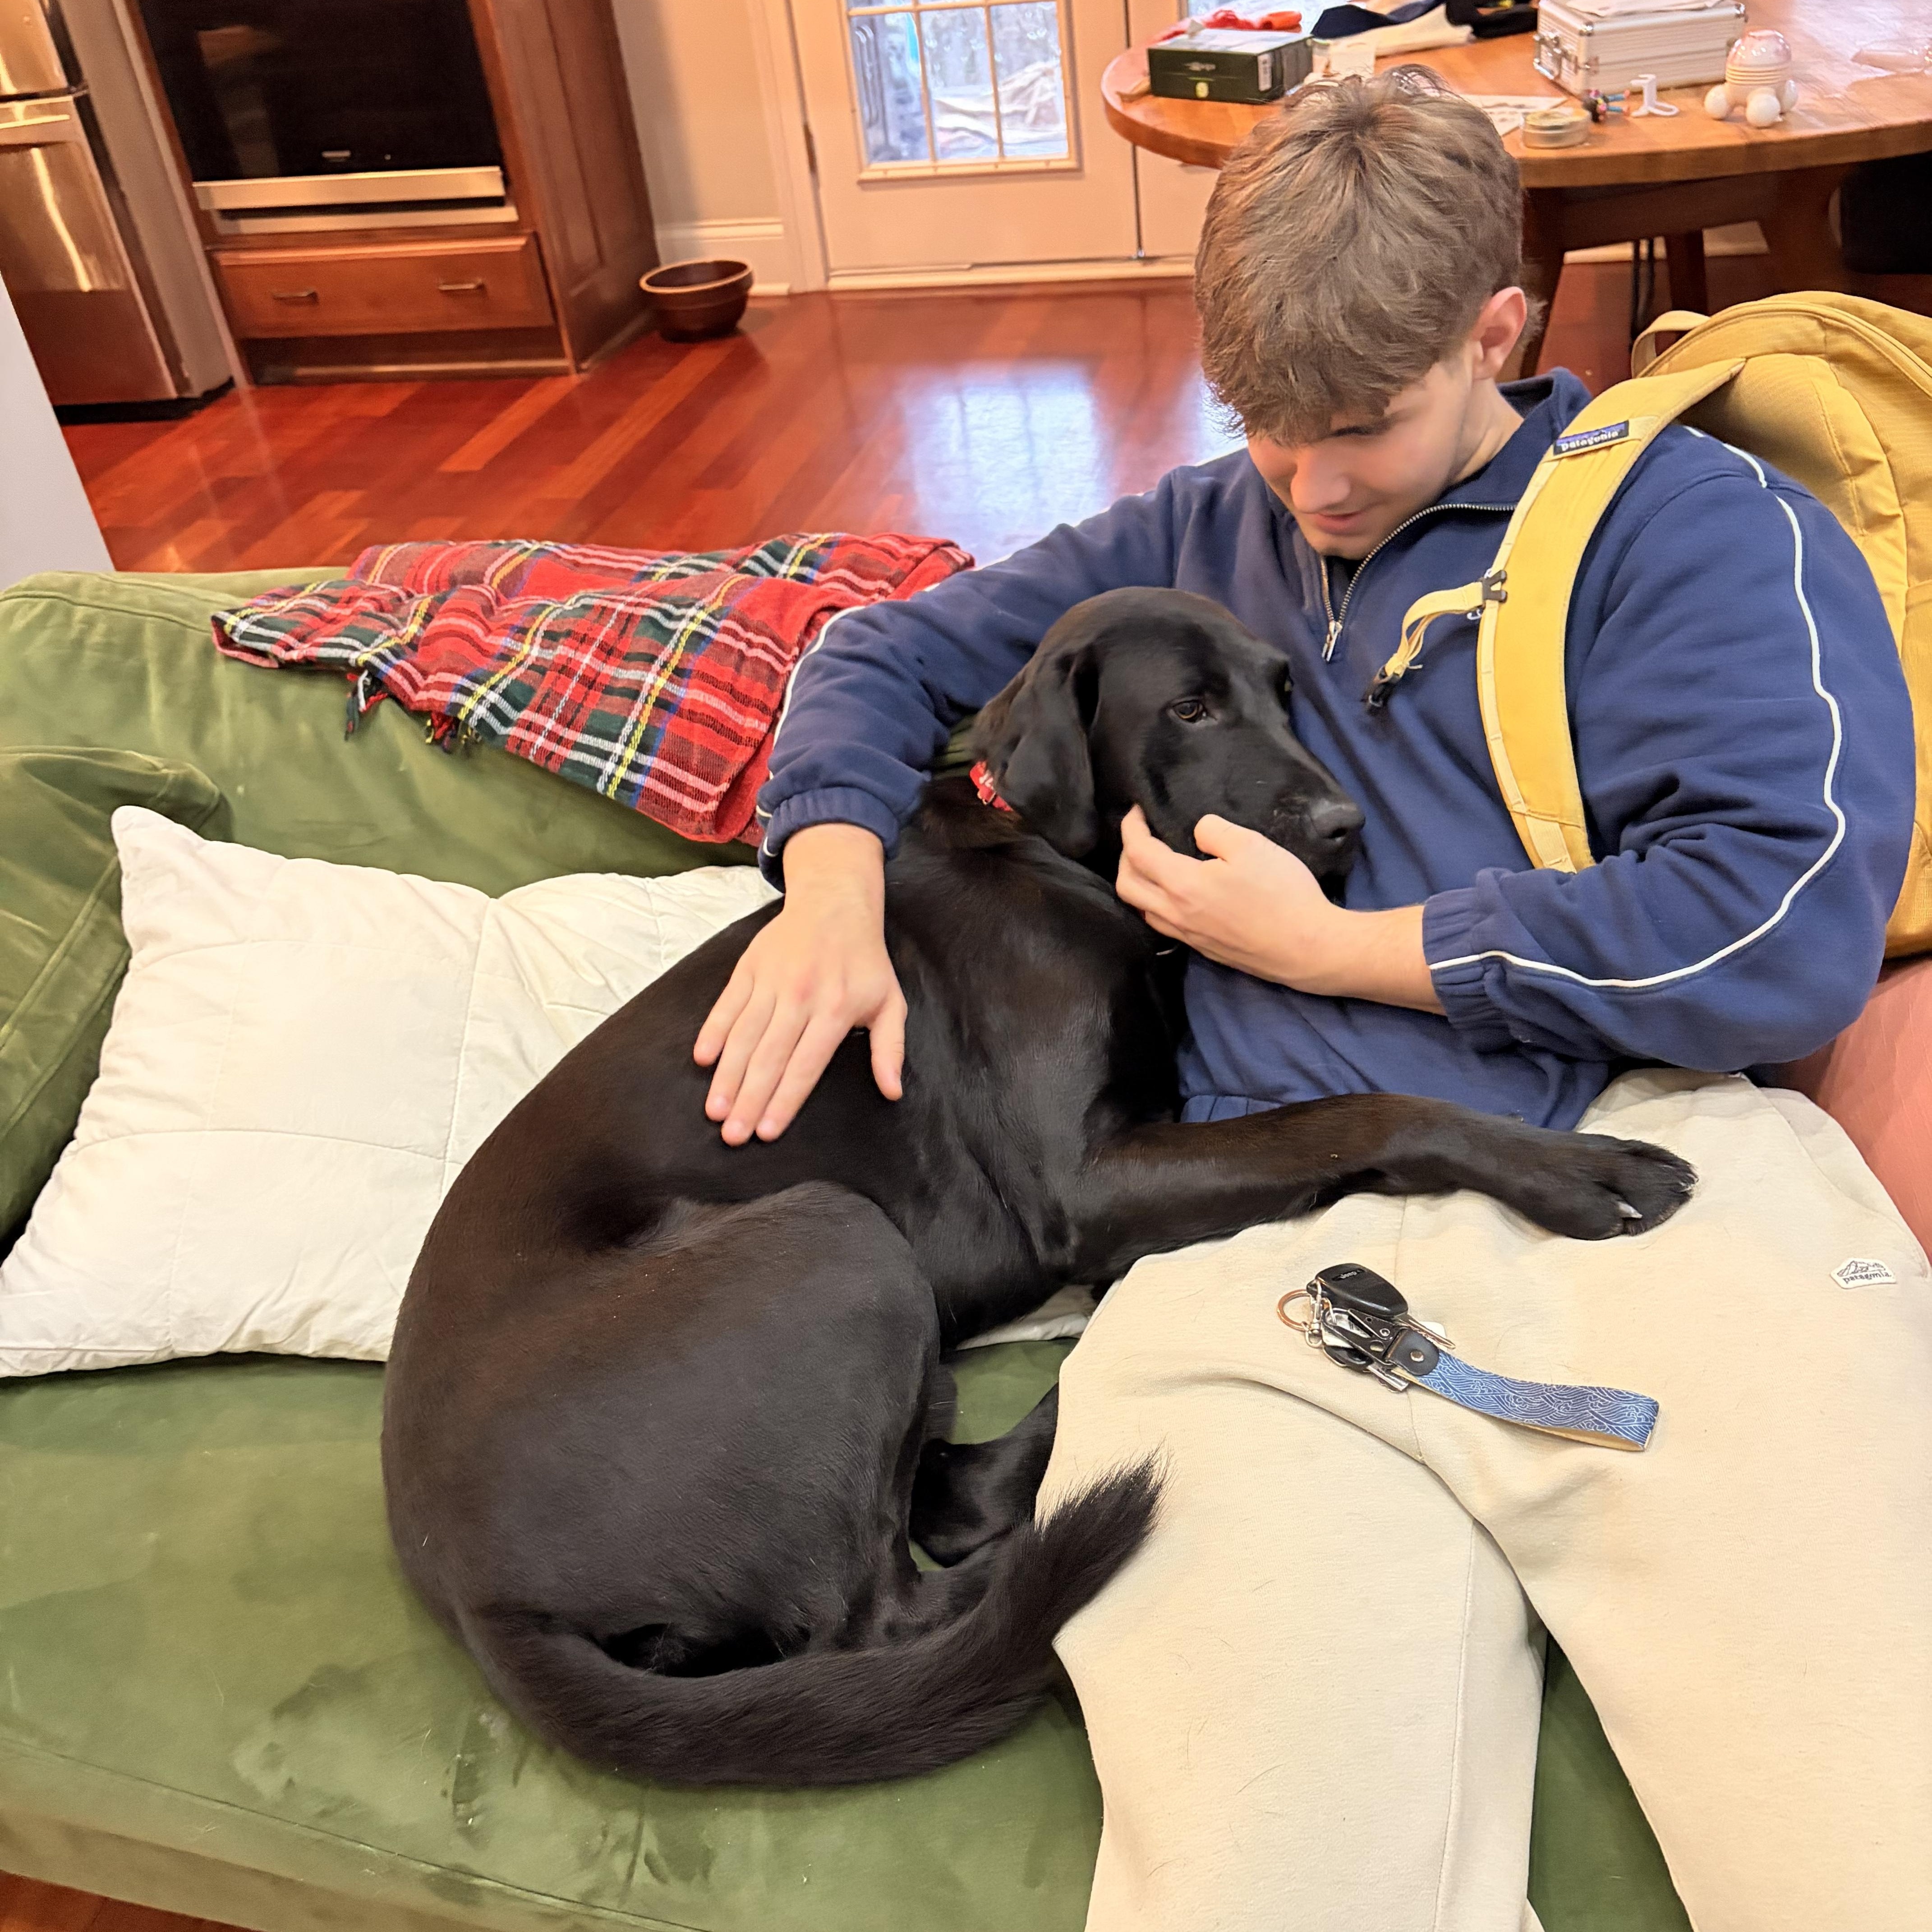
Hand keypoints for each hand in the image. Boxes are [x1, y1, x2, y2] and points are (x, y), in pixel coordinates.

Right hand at [694, 824, 906, 1143]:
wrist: (835, 902)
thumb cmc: (865, 962)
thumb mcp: (890, 1003)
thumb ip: (890, 1048)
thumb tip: (893, 1090)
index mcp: (835, 1010)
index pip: (805, 1066)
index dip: (785, 1101)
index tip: (767, 1132)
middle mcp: (801, 997)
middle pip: (769, 1058)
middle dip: (749, 1099)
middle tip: (731, 1135)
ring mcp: (772, 981)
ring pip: (744, 1036)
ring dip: (727, 1075)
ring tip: (714, 1110)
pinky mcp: (750, 967)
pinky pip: (728, 1004)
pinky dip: (714, 1031)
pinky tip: (703, 1059)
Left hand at [1115, 807, 1441, 1010]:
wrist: (1307, 948)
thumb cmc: (1282, 894)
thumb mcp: (1251, 846)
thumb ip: (1215, 831)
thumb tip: (1197, 832)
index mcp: (1182, 885)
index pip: (1138, 853)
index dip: (1131, 827)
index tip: (1137, 811)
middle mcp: (1176, 914)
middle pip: (1127, 885)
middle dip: (1125, 857)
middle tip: (1141, 837)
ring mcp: (1188, 935)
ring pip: (1142, 908)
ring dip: (1139, 884)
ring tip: (1153, 865)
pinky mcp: (1203, 948)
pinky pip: (1163, 925)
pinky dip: (1156, 904)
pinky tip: (1175, 894)